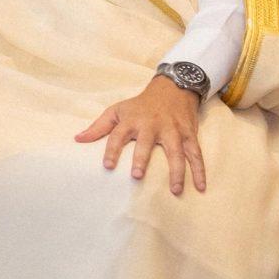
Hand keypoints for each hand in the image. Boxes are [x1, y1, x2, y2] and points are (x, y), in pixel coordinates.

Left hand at [76, 77, 206, 194]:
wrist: (172, 88)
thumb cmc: (139, 105)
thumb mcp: (117, 110)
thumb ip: (98, 127)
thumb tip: (77, 139)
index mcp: (131, 121)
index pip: (117, 136)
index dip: (111, 151)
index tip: (107, 166)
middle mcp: (152, 125)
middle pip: (146, 143)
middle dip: (141, 158)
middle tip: (136, 176)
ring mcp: (172, 131)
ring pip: (176, 152)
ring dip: (177, 171)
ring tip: (175, 190)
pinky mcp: (189, 134)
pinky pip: (196, 154)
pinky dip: (200, 170)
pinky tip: (201, 187)